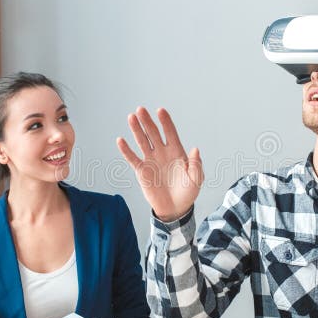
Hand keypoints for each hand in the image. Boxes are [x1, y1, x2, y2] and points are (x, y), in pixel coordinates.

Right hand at [117, 107, 203, 221]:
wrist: (175, 208)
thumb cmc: (187, 193)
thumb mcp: (196, 179)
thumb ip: (196, 165)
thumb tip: (195, 149)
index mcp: (177, 152)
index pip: (170, 133)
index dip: (166, 122)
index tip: (160, 111)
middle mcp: (162, 152)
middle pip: (153, 133)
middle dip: (147, 121)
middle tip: (141, 110)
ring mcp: (151, 160)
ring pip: (142, 141)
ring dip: (136, 129)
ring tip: (131, 117)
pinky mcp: (141, 170)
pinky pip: (132, 158)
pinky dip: (126, 150)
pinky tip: (120, 140)